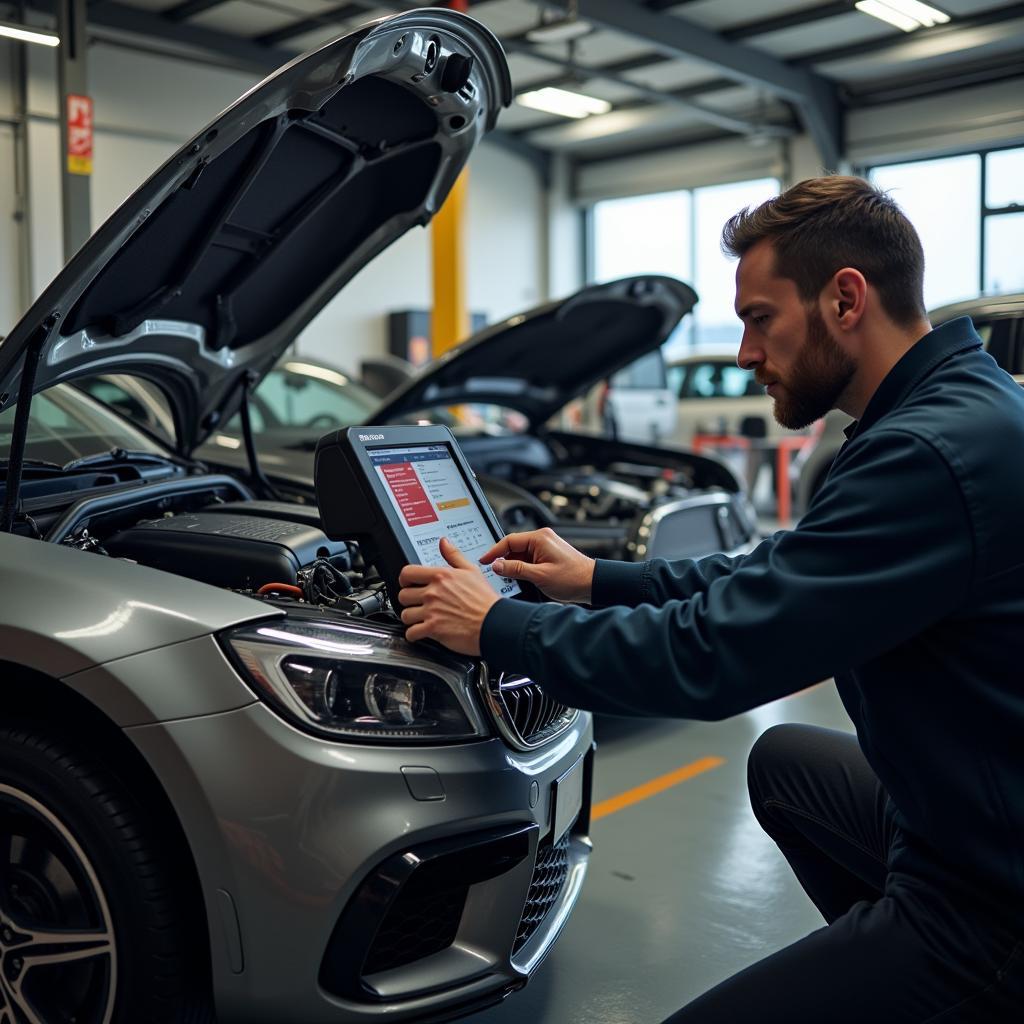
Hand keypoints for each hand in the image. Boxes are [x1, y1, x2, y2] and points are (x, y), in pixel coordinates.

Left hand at [397, 538, 498, 655]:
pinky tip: (421, 632)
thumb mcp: (472, 570)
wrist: (494, 622)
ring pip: (405, 615)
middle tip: (416, 603)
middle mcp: (433, 593)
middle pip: (403, 595)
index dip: (404, 579)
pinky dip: (414, 634)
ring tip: (419, 618)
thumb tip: (443, 542)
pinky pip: (411, 633)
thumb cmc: (485, 600)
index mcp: (440, 576)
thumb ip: (454, 555)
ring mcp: (431, 611)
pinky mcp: (433, 629)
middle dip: (408, 600)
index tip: (408, 584)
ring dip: (411, 618)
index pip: (407, 573)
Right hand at [479, 527, 594, 603]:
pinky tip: (520, 580)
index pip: (509, 541)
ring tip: (508, 580)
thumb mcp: (540, 576)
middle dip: (503, 561)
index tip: (484, 561)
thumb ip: (516, 569)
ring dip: (513, 567)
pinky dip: (522, 569)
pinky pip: (529, 560)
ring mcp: (545, 547)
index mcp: (539, 538)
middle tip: (493, 573)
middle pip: (513, 547)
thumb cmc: (573, 578)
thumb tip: (497, 565)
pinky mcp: (548, 556)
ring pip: (520, 555)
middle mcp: (542, 539)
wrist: (593, 584)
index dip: (494, 552)